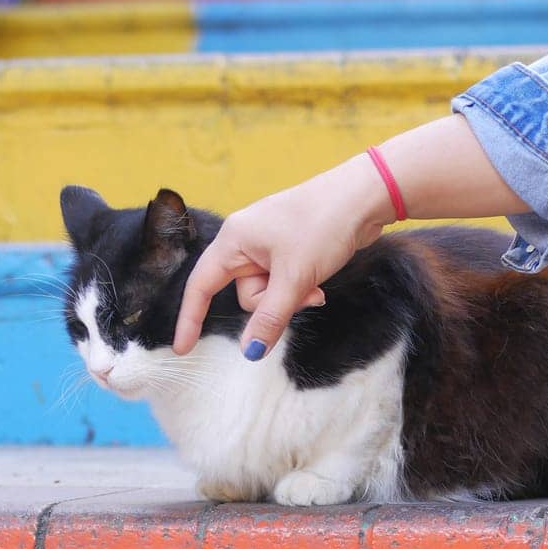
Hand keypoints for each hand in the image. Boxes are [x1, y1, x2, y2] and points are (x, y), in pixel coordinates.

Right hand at [174, 153, 391, 359]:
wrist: (364, 196)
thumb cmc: (324, 225)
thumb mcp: (294, 278)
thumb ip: (269, 318)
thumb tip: (250, 352)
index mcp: (235, 239)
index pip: (202, 285)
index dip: (190, 318)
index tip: (182, 349)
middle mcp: (246, 240)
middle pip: (244, 293)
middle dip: (272, 303)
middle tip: (302, 291)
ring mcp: (268, 245)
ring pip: (267, 292)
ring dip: (290, 297)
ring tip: (314, 284)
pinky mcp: (288, 250)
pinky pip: (283, 283)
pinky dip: (298, 289)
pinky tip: (317, 283)